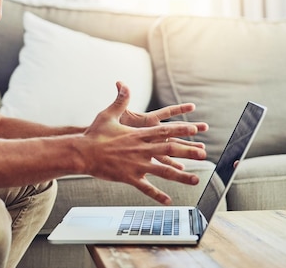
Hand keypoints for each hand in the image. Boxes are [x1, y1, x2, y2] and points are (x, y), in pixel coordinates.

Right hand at [82, 82, 206, 204]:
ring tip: (195, 179)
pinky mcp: (129, 177)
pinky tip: (168, 200)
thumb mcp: (107, 115)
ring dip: (180, 176)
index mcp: (138, 134)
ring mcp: (136, 164)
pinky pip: (146, 187)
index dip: (180, 129)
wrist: (82, 152)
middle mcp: (140, 149)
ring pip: (163, 171)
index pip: (164, 130)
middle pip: (169, 149)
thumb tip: (123, 84)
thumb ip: (119, 101)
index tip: (194, 129)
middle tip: (203, 154)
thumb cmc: (94, 134)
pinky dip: (157, 194)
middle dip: (188, 151)